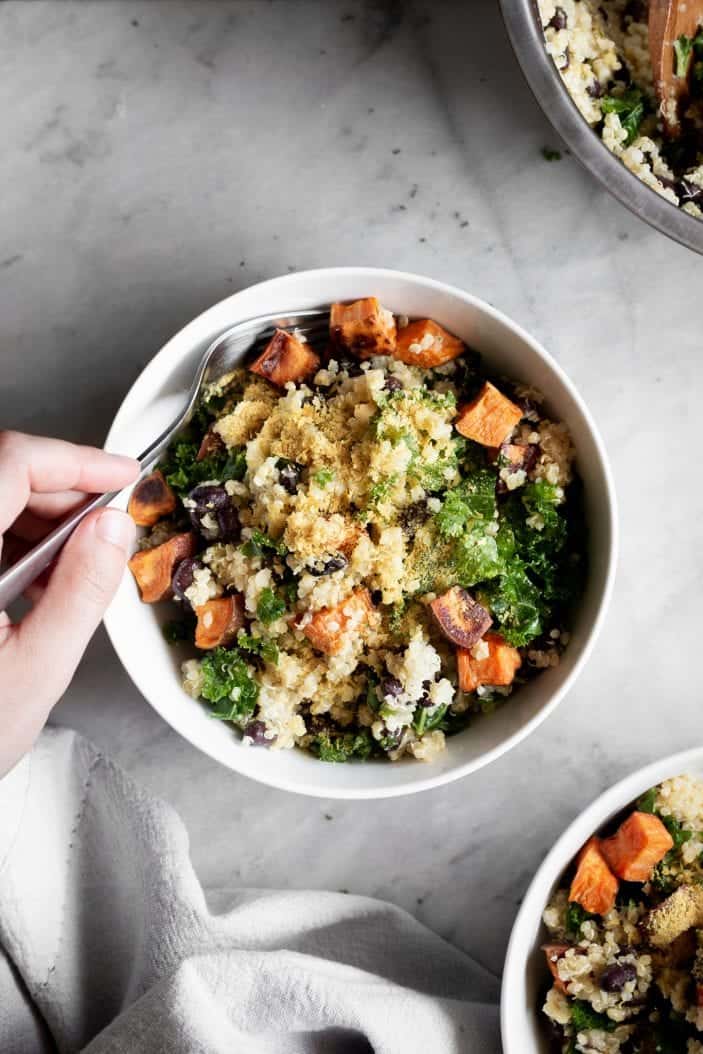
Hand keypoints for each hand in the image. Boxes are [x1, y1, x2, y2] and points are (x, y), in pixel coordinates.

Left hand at [0, 431, 138, 776]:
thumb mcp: (38, 668)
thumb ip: (81, 590)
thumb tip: (114, 528)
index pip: (9, 466)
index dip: (74, 459)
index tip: (122, 473)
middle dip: (62, 489)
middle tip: (109, 523)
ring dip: (40, 515)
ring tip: (77, 563)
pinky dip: (15, 538)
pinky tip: (39, 578)